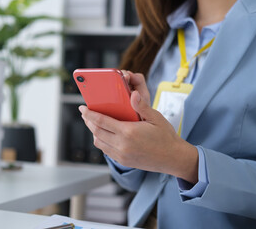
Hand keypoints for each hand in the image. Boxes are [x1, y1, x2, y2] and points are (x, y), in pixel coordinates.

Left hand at [80, 72, 198, 183]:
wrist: (173, 158)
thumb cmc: (165, 136)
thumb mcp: (156, 118)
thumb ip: (142, 106)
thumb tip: (133, 94)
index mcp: (128, 132)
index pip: (101, 121)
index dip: (89, 114)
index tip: (82, 107)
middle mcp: (122, 145)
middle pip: (96, 132)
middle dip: (88, 121)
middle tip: (85, 113)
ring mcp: (122, 155)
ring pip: (99, 142)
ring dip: (93, 132)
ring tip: (93, 123)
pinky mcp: (123, 161)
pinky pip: (106, 150)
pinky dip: (101, 141)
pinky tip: (104, 134)